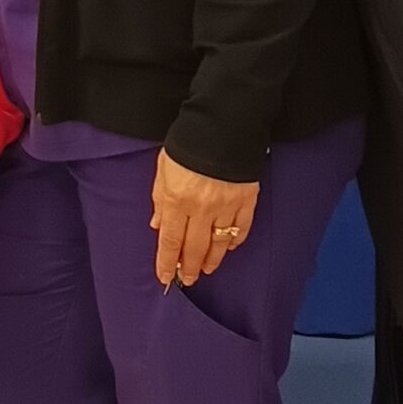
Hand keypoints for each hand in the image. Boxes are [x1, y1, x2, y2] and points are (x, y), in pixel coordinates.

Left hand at [151, 152, 258, 287]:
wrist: (222, 124)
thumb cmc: (187, 144)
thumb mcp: (164, 168)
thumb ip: (159, 199)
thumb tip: (156, 225)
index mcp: (177, 200)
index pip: (170, 240)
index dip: (166, 262)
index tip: (165, 278)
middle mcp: (201, 208)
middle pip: (194, 247)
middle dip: (189, 267)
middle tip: (187, 280)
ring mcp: (226, 205)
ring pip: (219, 242)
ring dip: (212, 259)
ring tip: (207, 269)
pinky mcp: (246, 199)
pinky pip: (241, 227)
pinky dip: (236, 240)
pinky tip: (230, 247)